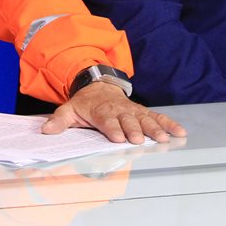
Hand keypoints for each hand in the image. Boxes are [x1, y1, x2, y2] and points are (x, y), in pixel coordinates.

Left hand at [41, 82, 186, 143]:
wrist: (97, 86)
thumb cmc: (84, 104)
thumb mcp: (68, 110)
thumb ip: (58, 121)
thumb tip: (45, 130)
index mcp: (100, 111)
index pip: (106, 121)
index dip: (111, 128)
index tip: (117, 137)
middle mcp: (119, 111)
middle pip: (128, 121)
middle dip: (134, 130)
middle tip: (139, 139)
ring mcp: (132, 111)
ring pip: (145, 120)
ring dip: (155, 129)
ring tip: (164, 138)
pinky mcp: (143, 112)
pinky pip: (158, 117)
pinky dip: (169, 124)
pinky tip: (179, 132)